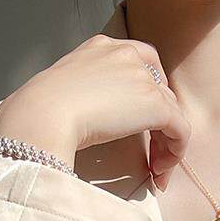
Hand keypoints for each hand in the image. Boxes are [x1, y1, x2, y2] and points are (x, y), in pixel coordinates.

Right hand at [0, 35, 190, 189]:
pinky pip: (180, 131)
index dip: (149, 93)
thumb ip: (86, 93)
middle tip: (150, 153)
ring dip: (166, 144)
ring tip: (155, 170)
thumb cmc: (39, 110)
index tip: (140, 121)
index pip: (142, 63)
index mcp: (102, 47)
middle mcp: (127, 55)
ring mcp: (143, 78)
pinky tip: (158, 173)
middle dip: (159, 124)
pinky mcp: (155, 105)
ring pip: (172, 112)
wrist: (41, 113)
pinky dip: (174, 154)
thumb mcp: (64, 89)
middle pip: (160, 90)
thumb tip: (99, 117)